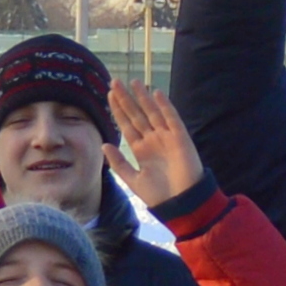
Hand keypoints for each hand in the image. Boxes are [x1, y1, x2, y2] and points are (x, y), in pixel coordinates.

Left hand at [109, 81, 204, 204]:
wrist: (181, 204)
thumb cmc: (159, 195)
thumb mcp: (133, 180)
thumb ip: (118, 163)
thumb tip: (103, 144)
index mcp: (140, 150)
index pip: (127, 125)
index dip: (118, 110)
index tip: (109, 95)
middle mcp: (152, 140)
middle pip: (136, 115)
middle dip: (125, 99)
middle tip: (114, 81)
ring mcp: (166, 137)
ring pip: (152, 112)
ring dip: (142, 97)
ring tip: (133, 82)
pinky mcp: (180, 138)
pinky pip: (171, 118)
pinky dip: (164, 106)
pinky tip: (156, 93)